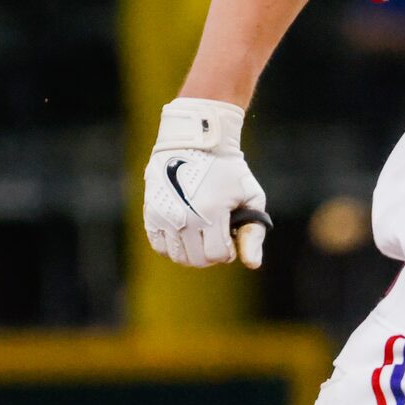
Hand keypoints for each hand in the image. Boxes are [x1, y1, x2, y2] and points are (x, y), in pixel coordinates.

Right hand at [142, 97, 269, 268]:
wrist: (195, 139)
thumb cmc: (229, 168)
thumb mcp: (251, 196)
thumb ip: (253, 232)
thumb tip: (252, 265)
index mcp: (211, 211)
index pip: (218, 255)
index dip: (229, 250)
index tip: (230, 235)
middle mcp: (184, 216)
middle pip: (197, 260)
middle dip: (211, 252)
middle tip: (216, 234)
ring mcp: (164, 214)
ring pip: (178, 257)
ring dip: (192, 251)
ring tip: (201, 232)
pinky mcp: (151, 212)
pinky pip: (159, 246)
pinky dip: (172, 245)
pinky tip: (184, 231)